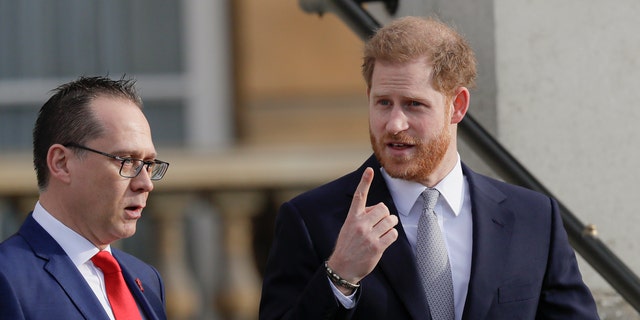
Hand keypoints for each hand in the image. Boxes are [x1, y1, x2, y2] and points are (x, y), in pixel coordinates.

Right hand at [327, 167, 398, 293]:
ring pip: (390, 220)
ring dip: (390, 225)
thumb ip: (362, 216)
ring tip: (383, 231)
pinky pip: (393, 234)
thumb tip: (379, 210)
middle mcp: (360, 224)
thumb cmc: (348, 246)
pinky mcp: (377, 247)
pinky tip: (384, 240)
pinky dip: (392, 236)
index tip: (369, 170)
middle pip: (383, 208)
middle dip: (385, 215)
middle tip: (381, 223)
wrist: (342, 267)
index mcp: (352, 217)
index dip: (365, 182)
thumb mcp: (349, 227)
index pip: (359, 196)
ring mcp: (368, 236)